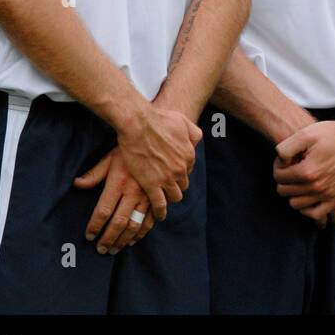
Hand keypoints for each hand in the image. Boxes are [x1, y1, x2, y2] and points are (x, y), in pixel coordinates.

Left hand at [74, 146, 160, 253]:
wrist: (157, 138)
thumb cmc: (130, 148)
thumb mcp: (110, 157)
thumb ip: (94, 174)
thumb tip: (77, 184)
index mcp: (119, 182)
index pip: (103, 211)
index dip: (95, 226)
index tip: (89, 236)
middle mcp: (134, 191)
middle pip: (118, 222)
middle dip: (108, 238)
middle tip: (100, 250)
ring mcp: (148, 195)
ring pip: (135, 224)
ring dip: (124, 239)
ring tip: (114, 249)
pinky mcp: (158, 196)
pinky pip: (151, 219)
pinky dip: (142, 232)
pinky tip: (133, 240)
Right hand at [115, 105, 200, 220]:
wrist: (138, 124)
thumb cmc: (159, 119)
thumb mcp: (183, 121)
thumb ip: (193, 132)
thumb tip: (196, 142)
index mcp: (189, 154)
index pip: (189, 170)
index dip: (180, 171)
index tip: (172, 173)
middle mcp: (181, 168)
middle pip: (183, 184)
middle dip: (176, 185)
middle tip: (166, 186)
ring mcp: (167, 178)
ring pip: (175, 197)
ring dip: (170, 198)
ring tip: (163, 199)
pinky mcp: (152, 184)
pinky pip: (160, 205)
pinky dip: (160, 212)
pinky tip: (159, 214)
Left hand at [274, 118, 334, 223]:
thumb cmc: (334, 134)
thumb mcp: (306, 134)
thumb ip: (286, 147)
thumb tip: (279, 161)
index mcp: (307, 171)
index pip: (279, 177)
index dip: (278, 167)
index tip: (284, 161)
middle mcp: (318, 186)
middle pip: (285, 191)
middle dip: (284, 180)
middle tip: (290, 170)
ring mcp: (329, 194)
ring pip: (297, 204)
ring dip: (293, 193)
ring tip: (298, 181)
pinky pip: (317, 214)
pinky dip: (308, 209)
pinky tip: (307, 197)